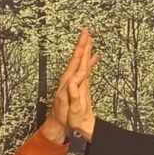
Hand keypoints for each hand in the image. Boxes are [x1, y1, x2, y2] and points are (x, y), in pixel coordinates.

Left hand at [42, 28, 97, 142]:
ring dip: (85, 50)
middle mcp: (69, 78)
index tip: (86, 38)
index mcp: (68, 81)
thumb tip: (78, 77)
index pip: (76, 61)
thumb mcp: (67, 104)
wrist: (60, 122)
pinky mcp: (78, 84)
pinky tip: (93, 57)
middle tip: (86, 32)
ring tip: (89, 39)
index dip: (81, 49)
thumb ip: (72, 91)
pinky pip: (84, 68)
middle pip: (77, 58)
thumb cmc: (63, 115)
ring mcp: (74, 80)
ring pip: (80, 61)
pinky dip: (89, 61)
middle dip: (82, 44)